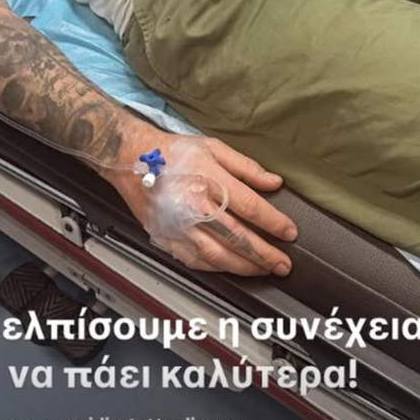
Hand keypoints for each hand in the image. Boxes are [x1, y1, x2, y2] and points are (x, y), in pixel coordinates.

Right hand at [105, 126, 296, 276]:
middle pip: (237, 237)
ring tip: (264, 270)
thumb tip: (274, 182)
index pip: (250, 206)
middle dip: (264, 254)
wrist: (130, 160)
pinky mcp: (166, 238)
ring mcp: (179, 226)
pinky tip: (232, 268)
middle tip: (283, 264)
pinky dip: (217, 268)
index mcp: (209, 180)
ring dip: (245, 267)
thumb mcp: (213, 148)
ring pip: (218, 255)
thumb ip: (246, 167)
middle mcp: (194, 206)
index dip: (273, 222)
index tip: (289, 232)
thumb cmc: (172, 152)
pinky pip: (196, 261)